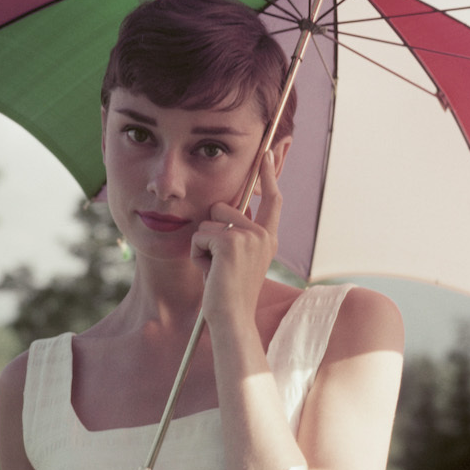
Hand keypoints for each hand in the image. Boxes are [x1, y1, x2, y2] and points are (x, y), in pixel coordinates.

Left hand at [191, 148, 282, 323]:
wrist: (231, 318)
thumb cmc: (226, 293)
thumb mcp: (234, 259)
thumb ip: (233, 234)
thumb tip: (221, 207)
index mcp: (268, 238)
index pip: (272, 199)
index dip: (269, 174)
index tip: (268, 151)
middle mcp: (263, 235)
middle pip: (222, 208)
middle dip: (211, 233)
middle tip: (220, 265)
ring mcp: (249, 237)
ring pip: (208, 222)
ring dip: (203, 246)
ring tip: (215, 270)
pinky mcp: (230, 242)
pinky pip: (199, 236)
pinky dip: (197, 255)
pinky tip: (210, 273)